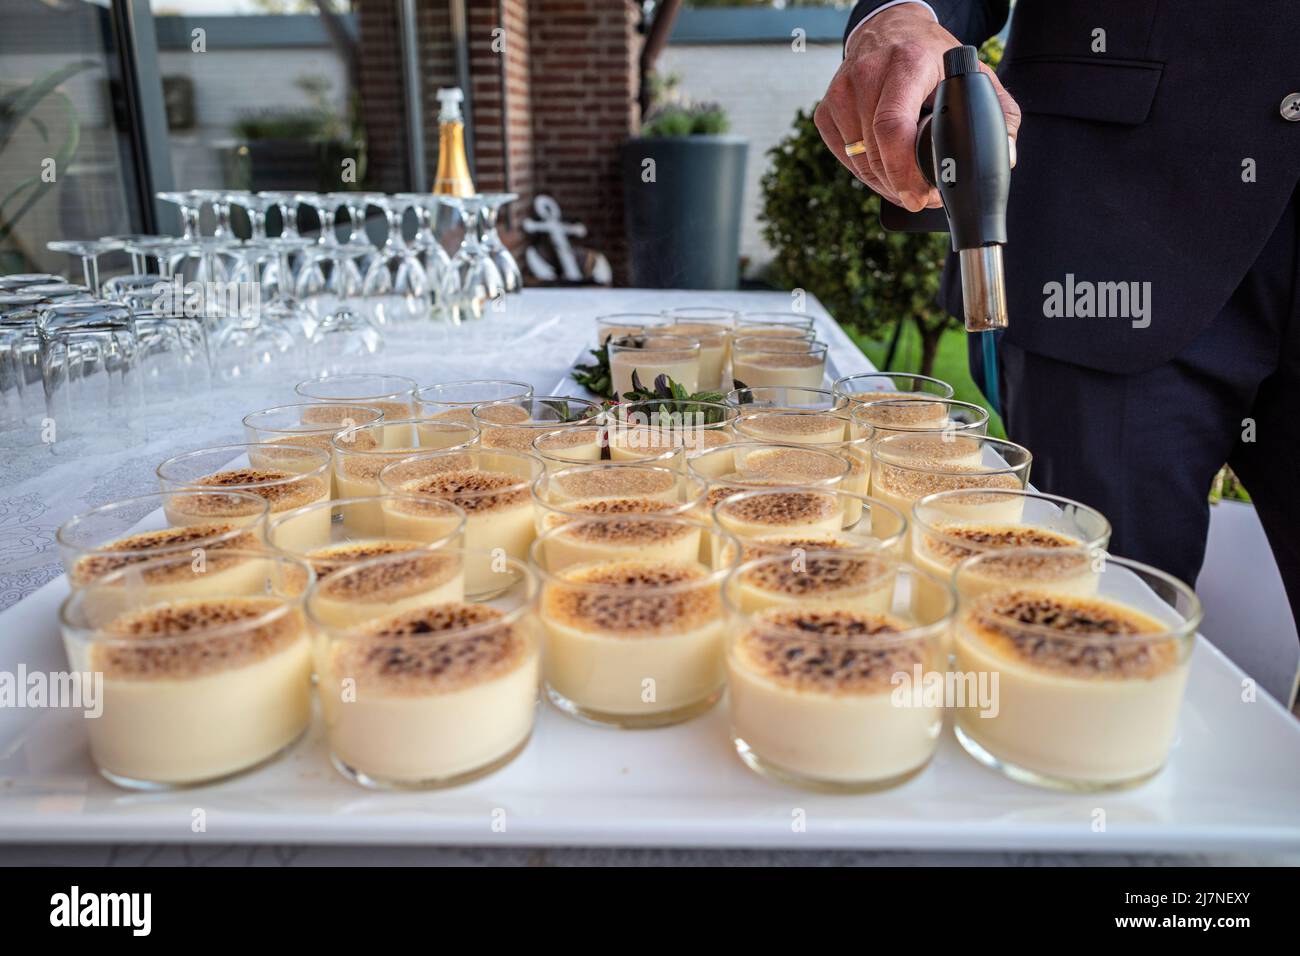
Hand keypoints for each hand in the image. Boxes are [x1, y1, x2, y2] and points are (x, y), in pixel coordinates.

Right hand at [814, 4, 1020, 210]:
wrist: (891, 30)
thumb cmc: (932, 57)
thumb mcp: (973, 73)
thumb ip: (999, 112)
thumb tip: (1004, 156)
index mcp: (907, 64)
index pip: (892, 126)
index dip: (902, 170)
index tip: (919, 196)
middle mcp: (868, 74)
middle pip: (875, 152)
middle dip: (900, 185)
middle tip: (922, 198)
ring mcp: (842, 92)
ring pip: (859, 160)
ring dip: (883, 183)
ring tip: (907, 186)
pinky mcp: (826, 109)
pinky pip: (844, 156)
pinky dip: (865, 172)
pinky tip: (885, 170)